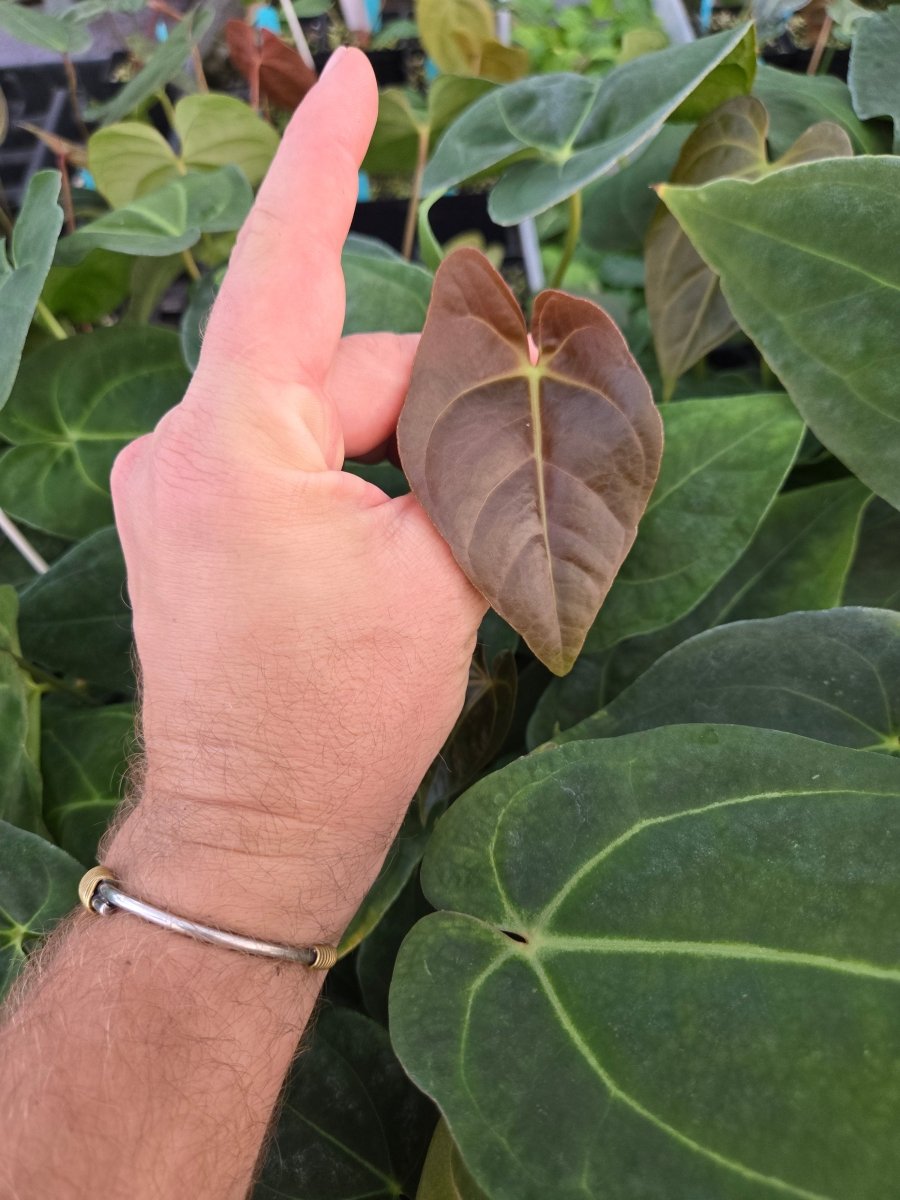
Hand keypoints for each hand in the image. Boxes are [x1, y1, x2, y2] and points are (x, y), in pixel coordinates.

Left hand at [105, 49, 485, 945]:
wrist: (257, 832)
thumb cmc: (345, 721)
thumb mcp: (443, 577)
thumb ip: (464, 463)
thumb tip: (482, 401)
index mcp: (237, 449)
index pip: (288, 272)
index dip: (324, 164)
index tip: (352, 74)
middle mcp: (183, 450)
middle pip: (336, 365)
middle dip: (427, 407)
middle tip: (498, 477)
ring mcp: (176, 487)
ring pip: (316, 412)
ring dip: (394, 452)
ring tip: (438, 545)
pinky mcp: (187, 521)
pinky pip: (287, 453)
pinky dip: (352, 474)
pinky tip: (393, 543)